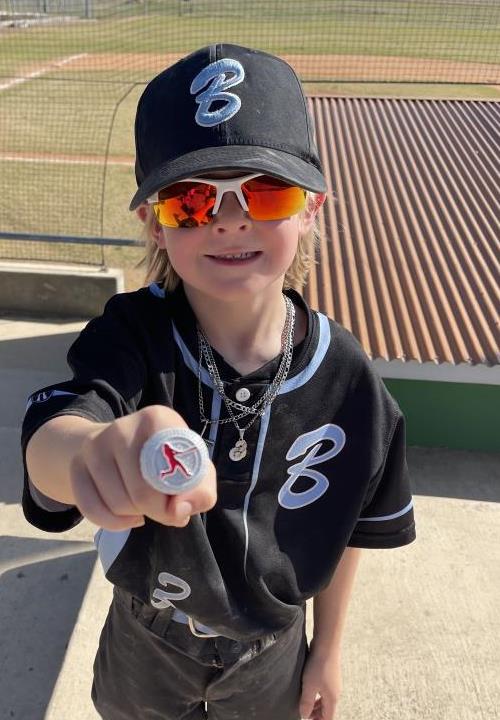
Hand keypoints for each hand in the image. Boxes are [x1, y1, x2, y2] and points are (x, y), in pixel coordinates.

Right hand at [70, 405, 216, 529]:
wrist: (122, 447)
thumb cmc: (166, 460)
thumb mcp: (195, 470)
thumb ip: (200, 491)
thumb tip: (179, 510)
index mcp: (157, 419)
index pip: (168, 469)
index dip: (175, 498)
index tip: (177, 503)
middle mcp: (123, 426)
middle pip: (140, 492)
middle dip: (156, 511)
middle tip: (162, 509)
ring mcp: (95, 444)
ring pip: (116, 504)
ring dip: (135, 515)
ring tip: (144, 505)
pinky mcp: (76, 465)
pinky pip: (91, 510)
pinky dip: (112, 523)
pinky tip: (127, 517)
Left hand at [299, 648, 342, 719]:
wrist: (326, 644)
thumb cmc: (318, 665)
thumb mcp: (309, 686)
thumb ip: (306, 703)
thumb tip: (304, 715)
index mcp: (332, 698)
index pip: (328, 717)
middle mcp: (336, 691)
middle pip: (328, 708)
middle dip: (317, 714)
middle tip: (305, 713)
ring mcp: (334, 682)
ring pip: (326, 698)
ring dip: (317, 703)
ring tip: (305, 702)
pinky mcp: (331, 673)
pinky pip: (325, 689)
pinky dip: (318, 693)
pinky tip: (309, 687)